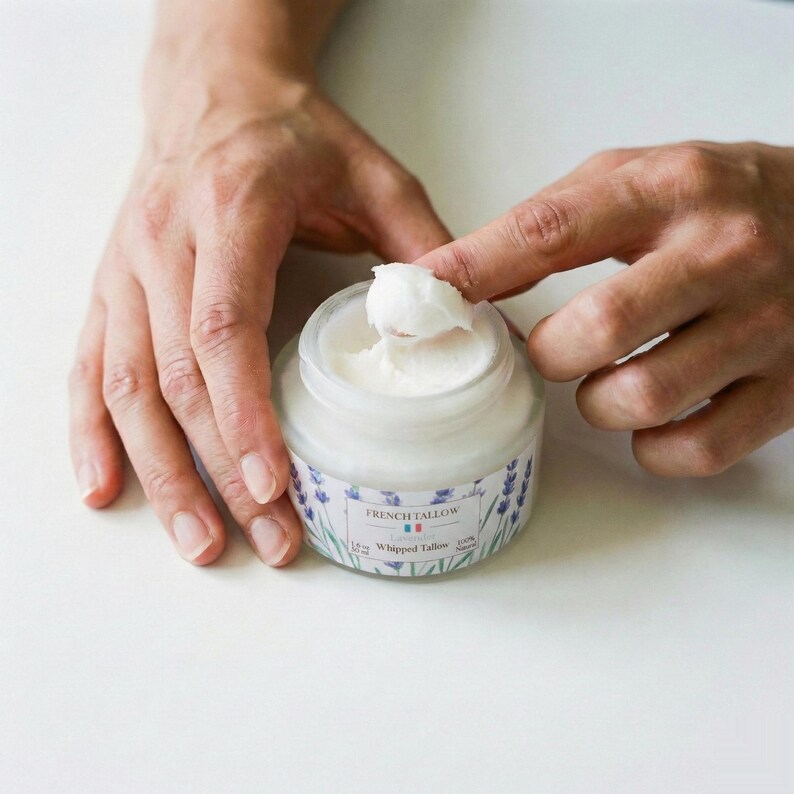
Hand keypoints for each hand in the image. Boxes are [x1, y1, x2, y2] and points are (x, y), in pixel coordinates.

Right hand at [69, 56, 449, 564]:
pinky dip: (92, 434)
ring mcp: (127, 270)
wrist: (213, 89)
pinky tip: (107, 487)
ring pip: (128, 387)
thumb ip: (421, 245)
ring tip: (201, 543)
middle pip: (178, 377)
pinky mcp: (112, 289)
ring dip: (163, 473)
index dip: (244, 413)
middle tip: (266, 538)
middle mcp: (164, 244)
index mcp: (231, 212)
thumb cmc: (290, 133)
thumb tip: (464, 320)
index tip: (275, 484)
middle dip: (220, 469)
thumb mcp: (372, 172)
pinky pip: (90, 368)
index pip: (223, 327)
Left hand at [417, 142, 793, 475]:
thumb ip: (554, 223)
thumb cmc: (722, 202)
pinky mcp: (789, 390)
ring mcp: (764, 326)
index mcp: (673, 191)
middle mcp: (723, 255)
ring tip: (612, 377)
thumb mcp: (641, 181)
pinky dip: (651, 446)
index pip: (551, 231)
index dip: (474, 269)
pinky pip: (693, 449)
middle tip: (557, 350)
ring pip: (641, 398)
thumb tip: (459, 277)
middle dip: (552, 355)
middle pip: (597, 330)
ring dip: (601, 402)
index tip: (422, 297)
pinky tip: (653, 416)